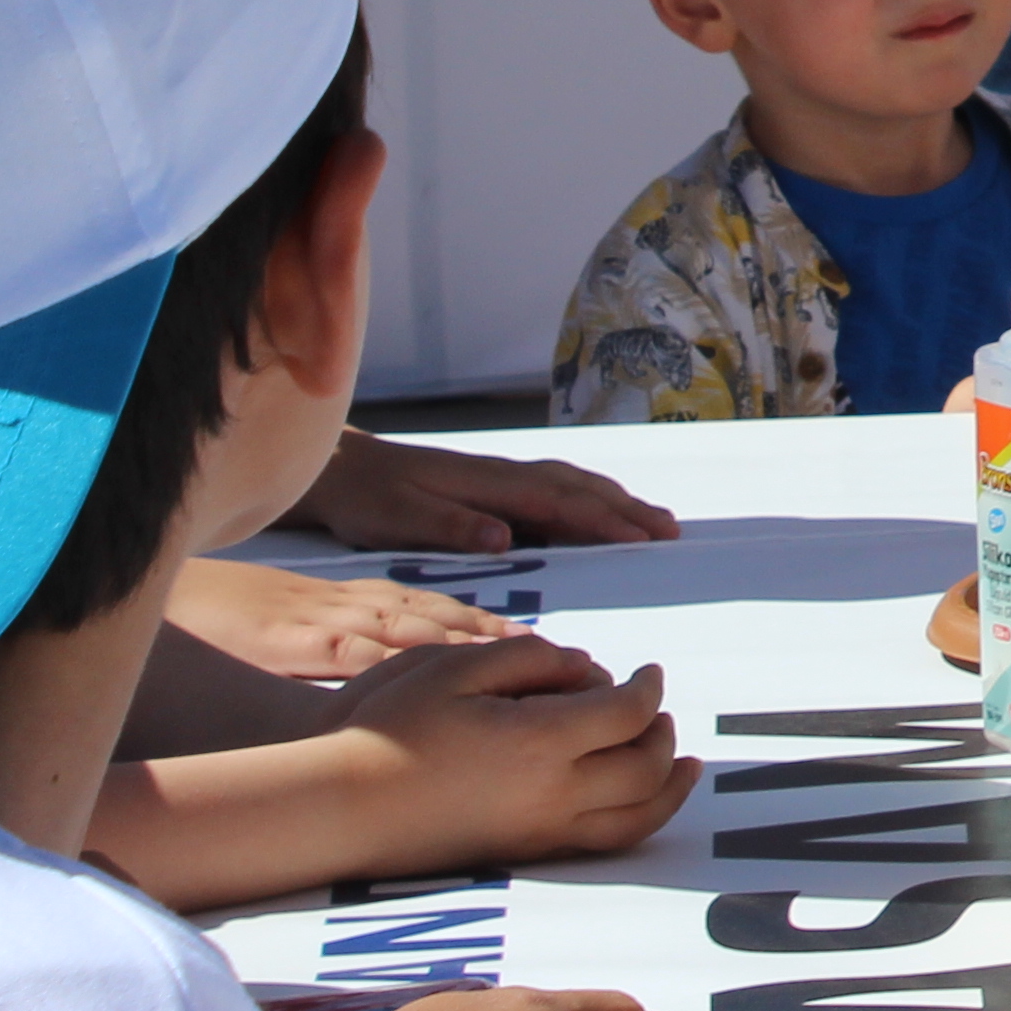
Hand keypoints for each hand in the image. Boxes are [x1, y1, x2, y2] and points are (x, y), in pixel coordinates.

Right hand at [168, 555, 519, 679]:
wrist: (165, 594)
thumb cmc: (230, 623)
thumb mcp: (302, 632)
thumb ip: (349, 646)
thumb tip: (401, 678)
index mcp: (361, 602)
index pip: (444, 614)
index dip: (497, 631)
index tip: (553, 653)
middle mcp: (355, 605)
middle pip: (445, 618)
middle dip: (505, 639)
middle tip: (567, 660)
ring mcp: (328, 620)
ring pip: (415, 626)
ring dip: (473, 642)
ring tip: (528, 657)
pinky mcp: (296, 639)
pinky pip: (357, 646)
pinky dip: (400, 653)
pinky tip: (437, 662)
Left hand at [284, 430, 680, 552]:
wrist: (340, 470)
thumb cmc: (366, 500)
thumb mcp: (398, 520)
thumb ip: (450, 528)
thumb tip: (505, 538)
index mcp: (488, 486)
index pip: (559, 502)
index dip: (604, 521)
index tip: (644, 540)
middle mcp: (503, 476)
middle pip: (579, 488)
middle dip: (628, 509)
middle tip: (671, 532)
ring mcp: (500, 478)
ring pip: (572, 484)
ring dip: (616, 501)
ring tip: (653, 521)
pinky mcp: (492, 487)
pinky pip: (555, 490)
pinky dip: (589, 498)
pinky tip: (598, 512)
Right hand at [326, 639, 702, 877]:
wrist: (342, 806)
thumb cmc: (391, 729)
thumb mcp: (458, 667)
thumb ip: (532, 659)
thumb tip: (587, 668)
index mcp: (540, 741)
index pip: (627, 712)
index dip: (648, 686)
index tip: (649, 670)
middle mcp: (552, 794)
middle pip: (644, 766)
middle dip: (662, 732)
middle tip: (657, 708)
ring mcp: (540, 831)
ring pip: (636, 817)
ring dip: (669, 786)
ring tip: (684, 762)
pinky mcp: (523, 853)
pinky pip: (604, 843)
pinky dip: (640, 819)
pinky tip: (642, 799)